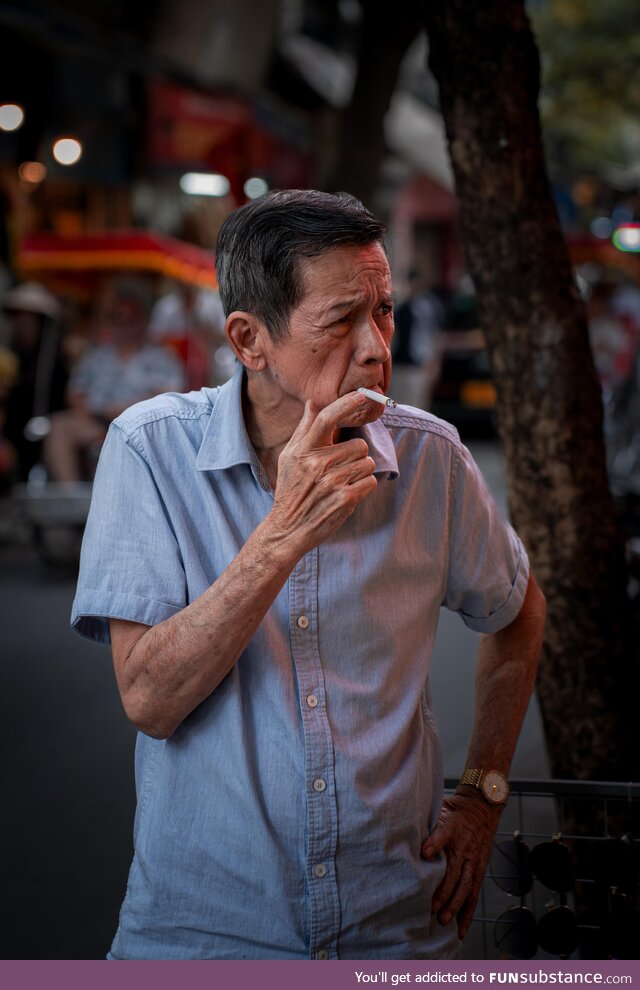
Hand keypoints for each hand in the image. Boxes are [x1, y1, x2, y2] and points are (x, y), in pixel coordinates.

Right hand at [269, 391, 376, 554]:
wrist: (288, 529)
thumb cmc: (290, 490)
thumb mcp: (289, 457)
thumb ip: (304, 429)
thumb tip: (313, 403)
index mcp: (303, 450)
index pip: (326, 419)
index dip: (346, 404)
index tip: (362, 395)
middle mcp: (317, 463)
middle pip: (359, 445)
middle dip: (354, 456)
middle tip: (339, 469)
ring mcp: (332, 481)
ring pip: (368, 463)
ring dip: (360, 472)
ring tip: (342, 482)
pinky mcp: (345, 498)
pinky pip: (370, 481)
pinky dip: (364, 487)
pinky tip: (348, 493)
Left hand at [421, 792, 502, 939]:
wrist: (482, 808)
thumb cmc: (456, 811)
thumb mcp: (442, 809)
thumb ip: (429, 824)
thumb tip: (414, 837)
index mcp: (452, 828)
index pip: (442, 835)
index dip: (434, 844)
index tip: (424, 853)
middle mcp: (464, 848)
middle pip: (454, 872)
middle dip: (442, 892)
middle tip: (429, 907)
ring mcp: (473, 861)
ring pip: (465, 887)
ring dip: (454, 905)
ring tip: (443, 920)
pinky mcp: (479, 870)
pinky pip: (474, 893)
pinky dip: (468, 911)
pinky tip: (461, 928)